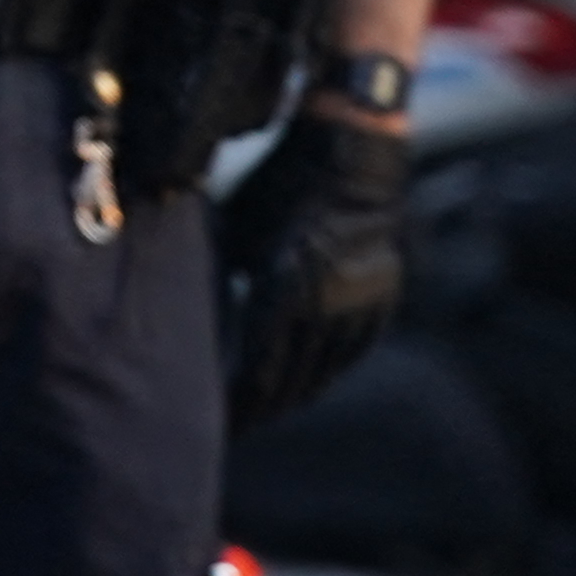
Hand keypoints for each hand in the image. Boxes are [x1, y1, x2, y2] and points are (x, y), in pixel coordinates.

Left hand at [218, 96, 409, 424]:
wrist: (353, 149)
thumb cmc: (279, 181)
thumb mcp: (238, 229)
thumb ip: (224, 278)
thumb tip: (194, 320)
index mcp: (287, 287)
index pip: (260, 371)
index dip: (238, 404)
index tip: (216, 424)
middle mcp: (330, 303)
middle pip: (293, 380)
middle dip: (263, 407)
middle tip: (235, 426)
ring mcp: (362, 303)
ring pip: (326, 371)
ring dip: (296, 393)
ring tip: (268, 409)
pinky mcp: (382, 297)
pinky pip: (353, 350)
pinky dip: (327, 368)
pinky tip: (309, 379)